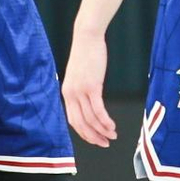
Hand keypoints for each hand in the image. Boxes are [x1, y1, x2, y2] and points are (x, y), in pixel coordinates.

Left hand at [62, 30, 116, 147]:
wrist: (86, 37)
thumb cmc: (85, 53)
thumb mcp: (78, 74)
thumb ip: (80, 89)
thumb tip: (87, 101)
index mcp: (66, 93)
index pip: (73, 121)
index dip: (84, 133)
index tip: (95, 139)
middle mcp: (71, 94)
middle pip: (81, 124)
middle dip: (94, 137)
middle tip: (105, 143)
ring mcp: (81, 91)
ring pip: (91, 119)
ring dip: (103, 130)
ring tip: (113, 135)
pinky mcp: (92, 86)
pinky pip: (98, 109)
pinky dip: (105, 121)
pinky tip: (112, 125)